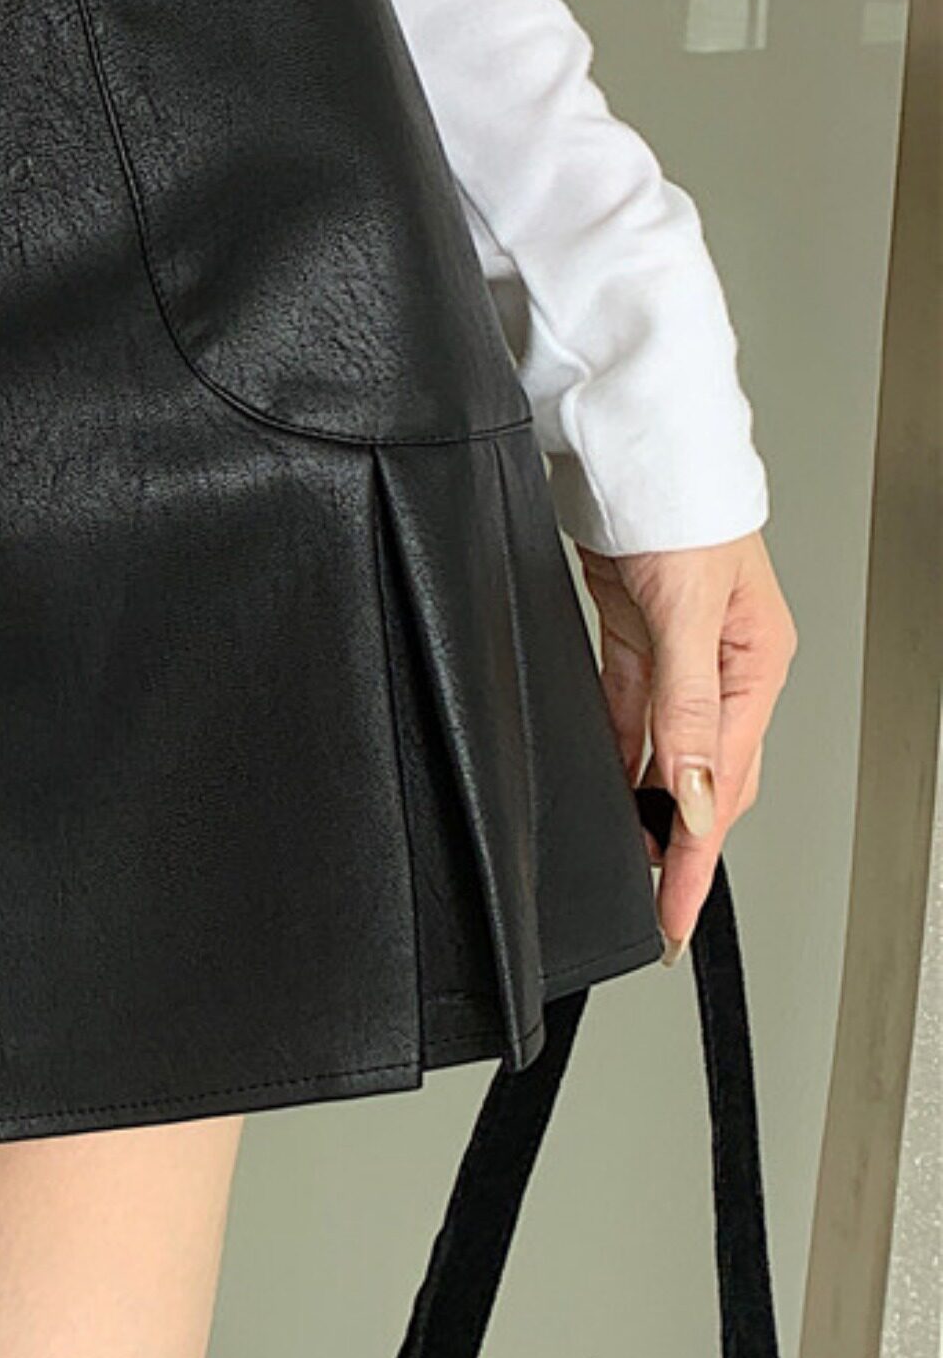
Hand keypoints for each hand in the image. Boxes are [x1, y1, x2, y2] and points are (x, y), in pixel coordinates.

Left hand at [574, 530, 796, 960]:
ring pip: (663, 755)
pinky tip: (602, 788)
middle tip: (652, 908)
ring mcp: (679, 656)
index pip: (723, 788)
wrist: (634, 441)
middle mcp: (723, 669)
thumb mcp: (688, 616)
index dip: (696, 859)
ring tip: (625, 863)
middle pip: (703, 782)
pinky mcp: (635, 638)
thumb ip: (686, 709)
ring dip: (645, 808)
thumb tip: (694, 795)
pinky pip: (626, 715)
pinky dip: (615, 756)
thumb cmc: (681, 504)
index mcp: (756, 669)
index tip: (674, 916)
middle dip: (679, 847)